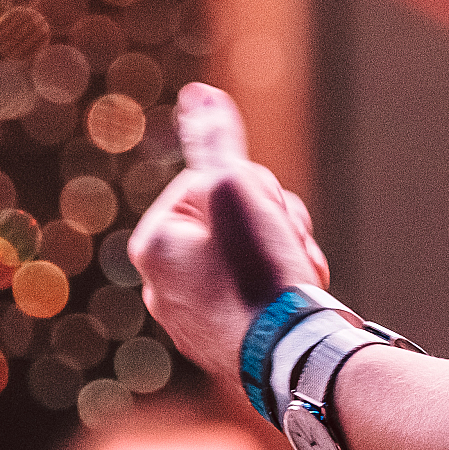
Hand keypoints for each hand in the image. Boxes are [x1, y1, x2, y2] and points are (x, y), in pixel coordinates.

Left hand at [129, 84, 328, 375]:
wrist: (293, 356)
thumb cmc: (258, 271)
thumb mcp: (235, 188)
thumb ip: (214, 140)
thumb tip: (199, 93)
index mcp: (153, 246)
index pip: (209, 182)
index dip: (250, 188)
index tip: (263, 215)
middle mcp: (161, 287)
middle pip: (231, 220)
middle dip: (270, 222)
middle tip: (284, 243)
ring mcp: (192, 321)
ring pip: (249, 256)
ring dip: (282, 251)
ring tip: (295, 274)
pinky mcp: (226, 344)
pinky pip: (257, 295)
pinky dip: (281, 288)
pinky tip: (295, 299)